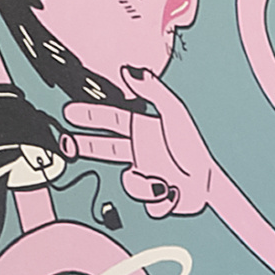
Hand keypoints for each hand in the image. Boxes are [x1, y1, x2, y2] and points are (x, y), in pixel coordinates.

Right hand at [59, 79, 214, 218]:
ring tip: (164, 182)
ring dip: (144, 185)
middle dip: (82, 145)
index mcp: (142, 129)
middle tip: (65, 144)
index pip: (110, 118)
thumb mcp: (174, 114)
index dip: (89, 115)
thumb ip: (153, 91)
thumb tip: (129, 71)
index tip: (68, 111)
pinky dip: (158, 200)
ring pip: (129, 182)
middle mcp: (139, 149)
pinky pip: (146, 202)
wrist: (209, 182)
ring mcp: (145, 172)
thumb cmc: (194, 146)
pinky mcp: (154, 195)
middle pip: (102, 146)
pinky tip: (171, 192)